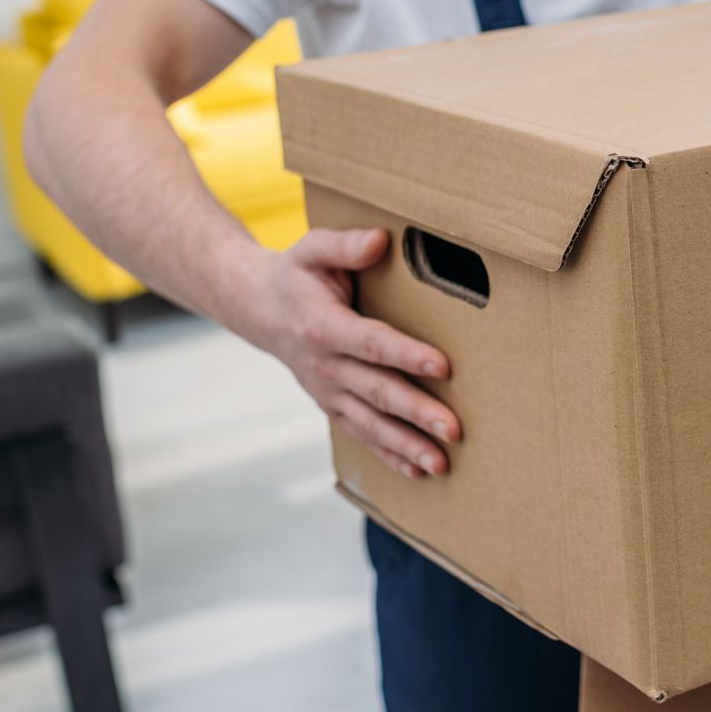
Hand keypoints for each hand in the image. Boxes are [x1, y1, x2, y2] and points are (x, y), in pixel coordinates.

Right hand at [229, 228, 461, 477]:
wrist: (256, 309)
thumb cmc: (296, 275)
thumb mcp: (313, 249)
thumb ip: (345, 245)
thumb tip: (379, 240)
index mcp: (323, 326)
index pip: (371, 343)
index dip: (406, 355)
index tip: (443, 366)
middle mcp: (325, 365)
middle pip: (377, 392)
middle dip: (417, 413)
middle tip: (454, 429)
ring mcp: (328, 391)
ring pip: (371, 424)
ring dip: (407, 445)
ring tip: (442, 463)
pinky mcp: (333, 406)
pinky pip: (362, 435)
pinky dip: (389, 455)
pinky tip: (419, 471)